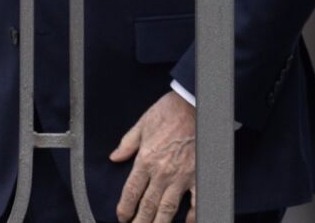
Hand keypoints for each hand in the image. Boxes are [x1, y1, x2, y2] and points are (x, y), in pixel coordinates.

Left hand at [110, 91, 196, 222]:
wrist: (195, 103)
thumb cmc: (169, 111)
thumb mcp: (142, 124)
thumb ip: (128, 143)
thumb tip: (115, 157)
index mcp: (146, 160)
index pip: (131, 192)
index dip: (125, 208)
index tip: (122, 217)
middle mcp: (162, 172)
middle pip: (148, 206)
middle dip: (139, 222)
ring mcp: (182, 177)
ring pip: (168, 209)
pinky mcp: (199, 176)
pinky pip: (196, 202)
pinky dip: (192, 216)